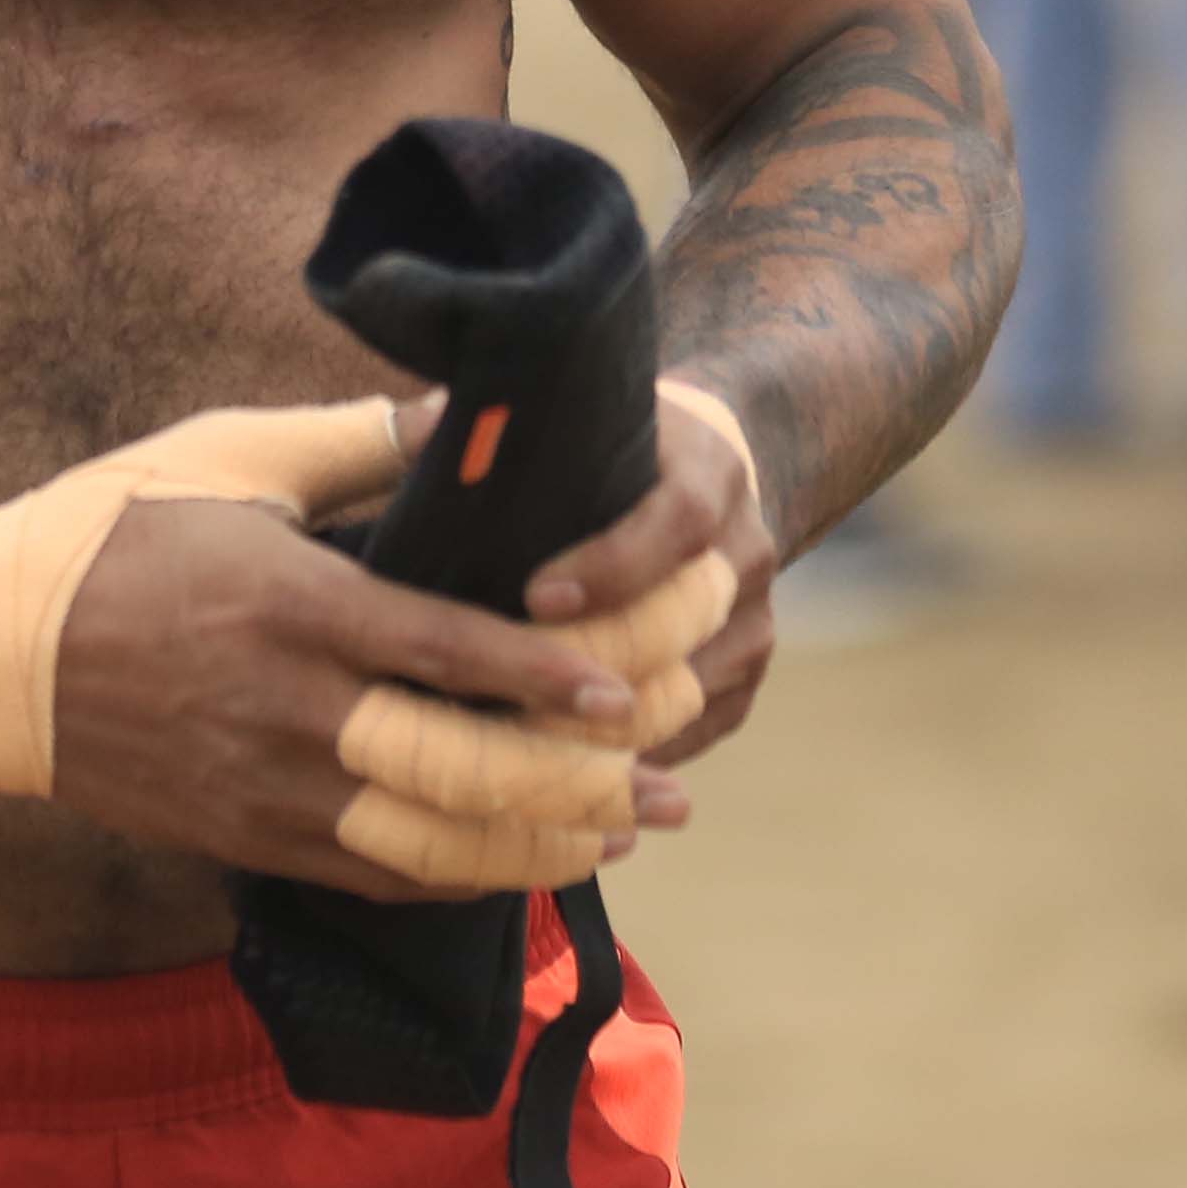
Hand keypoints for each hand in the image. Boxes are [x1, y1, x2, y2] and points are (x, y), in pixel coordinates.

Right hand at [46, 498, 687, 901]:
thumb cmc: (108, 530)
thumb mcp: (225, 453)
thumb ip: (351, 438)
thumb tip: (459, 409)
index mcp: (290, 603)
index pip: (443, 652)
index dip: (543, 682)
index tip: (624, 696)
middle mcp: (286, 708)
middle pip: (456, 770)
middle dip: (574, 788)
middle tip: (664, 789)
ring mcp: (264, 786)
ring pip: (427, 844)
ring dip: (534, 849)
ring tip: (617, 839)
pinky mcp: (244, 836)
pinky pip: (371, 877)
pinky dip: (456, 880)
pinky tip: (516, 867)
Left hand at [523, 379, 781, 768]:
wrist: (711, 469)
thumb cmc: (621, 444)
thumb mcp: (592, 417)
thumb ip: (521, 423)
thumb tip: (431, 418)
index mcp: (707, 473)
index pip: (677, 521)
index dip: (612, 565)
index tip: (536, 597)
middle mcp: (745, 547)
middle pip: (685, 624)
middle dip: (598, 665)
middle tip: (509, 694)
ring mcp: (755, 614)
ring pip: (694, 687)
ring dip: (613, 722)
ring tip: (523, 746)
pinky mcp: (748, 667)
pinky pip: (701, 723)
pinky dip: (640, 749)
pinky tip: (569, 770)